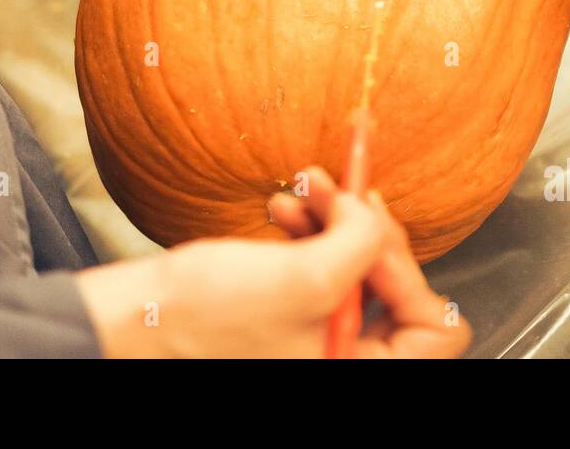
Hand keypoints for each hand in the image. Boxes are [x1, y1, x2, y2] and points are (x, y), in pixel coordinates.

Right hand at [75, 167, 469, 357]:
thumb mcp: (304, 278)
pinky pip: (323, 269)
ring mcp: (319, 344)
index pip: (436, 329)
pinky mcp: (292, 318)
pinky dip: (308, 231)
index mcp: (359, 377)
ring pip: (358, 271)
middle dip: (366, 232)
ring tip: (303, 191)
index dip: (408, 271)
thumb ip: (363, 244)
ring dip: (333, 220)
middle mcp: (344, 364)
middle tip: (341, 193)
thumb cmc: (205, 320)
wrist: (132, 319)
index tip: (369, 234)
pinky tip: (285, 209)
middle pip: (399, 292)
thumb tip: (377, 219)